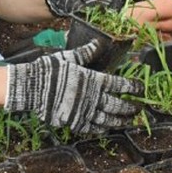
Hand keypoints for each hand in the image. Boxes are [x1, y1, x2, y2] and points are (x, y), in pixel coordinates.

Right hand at [4, 41, 140, 134]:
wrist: (31, 88)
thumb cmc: (49, 70)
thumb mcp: (69, 57)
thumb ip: (86, 53)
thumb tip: (98, 43)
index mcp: (93, 80)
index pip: (120, 84)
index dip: (132, 87)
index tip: (140, 89)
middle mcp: (92, 98)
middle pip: (118, 105)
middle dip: (130, 107)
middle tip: (139, 109)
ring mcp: (83, 112)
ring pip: (108, 119)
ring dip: (120, 120)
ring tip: (129, 121)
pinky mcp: (73, 122)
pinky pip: (92, 128)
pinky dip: (101, 129)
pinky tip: (107, 128)